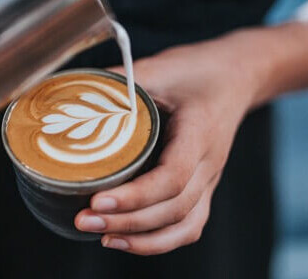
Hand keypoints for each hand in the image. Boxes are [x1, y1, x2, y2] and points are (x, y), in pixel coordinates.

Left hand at [74, 34, 265, 254]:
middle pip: (174, 208)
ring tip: (102, 237)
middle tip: (85, 220)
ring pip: (185, 225)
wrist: (236, 76)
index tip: (97, 200)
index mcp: (200, 133)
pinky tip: (126, 240)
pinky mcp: (203, 187)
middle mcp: (210, 163)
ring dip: (143, 239)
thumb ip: (118, 81)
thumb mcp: (159, 67)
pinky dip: (160, 241)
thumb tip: (71, 93)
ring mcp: (210, 179)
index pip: (172, 176)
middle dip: (127, 221)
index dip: (135, 195)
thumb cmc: (198, 70)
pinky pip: (189, 226)